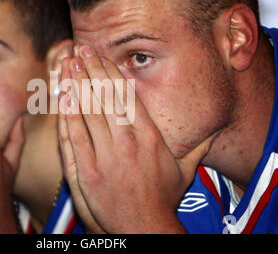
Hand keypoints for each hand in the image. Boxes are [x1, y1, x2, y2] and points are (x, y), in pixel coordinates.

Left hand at [59, 45, 216, 232]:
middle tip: (81, 49)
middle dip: (91, 71)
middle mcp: (126, 143)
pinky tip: (62, 97)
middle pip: (105, 98)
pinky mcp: (87, 171)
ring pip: (87, 112)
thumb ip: (198, 144)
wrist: (143, 227)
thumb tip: (215, 127)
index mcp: (149, 137)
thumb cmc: (164, 198)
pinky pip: (73, 137)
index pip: (126, 96)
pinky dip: (67, 115)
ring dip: (77, 86)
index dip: (111, 73)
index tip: (100, 56)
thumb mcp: (185, 170)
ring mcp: (104, 156)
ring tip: (69, 64)